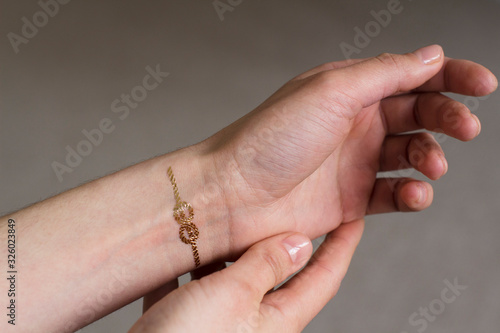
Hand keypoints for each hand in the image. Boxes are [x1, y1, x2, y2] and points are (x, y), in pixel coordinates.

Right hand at [130, 220, 363, 332]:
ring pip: (232, 276)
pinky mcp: (186, 323)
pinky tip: (176, 256)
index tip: (354, 218)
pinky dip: (188, 270)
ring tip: (220, 222)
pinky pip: (193, 288)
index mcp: (277, 319)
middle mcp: (253, 322)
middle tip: (284, 205)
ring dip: (227, 251)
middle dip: (280, 240)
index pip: (323, 277)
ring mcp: (220, 322)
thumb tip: (301, 243)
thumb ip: (266, 267)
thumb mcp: (233, 295)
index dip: (342, 245)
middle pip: (276, 273)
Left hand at [194, 45, 496, 253]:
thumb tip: (432, 55)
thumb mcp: (331, 92)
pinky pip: (395, 193)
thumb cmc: (269, 139)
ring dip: (431, 158)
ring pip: (412, 154)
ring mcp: (353, 161)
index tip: (483, 84)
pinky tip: (414, 194)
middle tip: (466, 128)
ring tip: (430, 166)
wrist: (234, 195)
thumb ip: (386, 73)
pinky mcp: (351, 198)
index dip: (450, 76)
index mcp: (349, 89)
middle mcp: (354, 123)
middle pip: (418, 113)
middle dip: (448, 118)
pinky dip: (412, 194)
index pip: (410, 75)